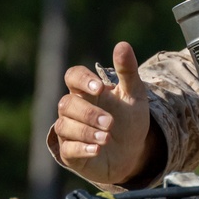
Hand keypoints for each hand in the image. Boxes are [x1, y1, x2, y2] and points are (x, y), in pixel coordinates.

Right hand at [53, 41, 153, 184]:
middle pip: (67, 104)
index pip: (73, 76)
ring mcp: (70, 131)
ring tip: (106, 137)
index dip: (82, 80)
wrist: (133, 151)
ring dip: (85, 131)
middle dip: (88, 113)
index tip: (99, 88)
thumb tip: (122, 45)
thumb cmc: (130, 119)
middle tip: (111, 122)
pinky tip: (97, 149)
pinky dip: (81, 149)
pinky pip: (67, 149)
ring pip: (64, 126)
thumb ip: (128, 71)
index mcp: (88, 91)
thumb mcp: (135, 95)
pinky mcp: (71, 153)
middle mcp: (74, 109)